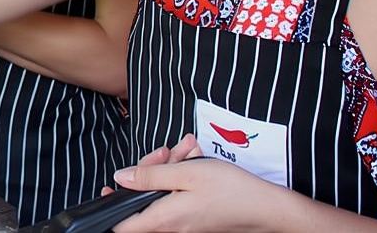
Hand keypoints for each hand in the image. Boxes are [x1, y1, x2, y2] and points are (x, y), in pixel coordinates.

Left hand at [110, 138, 290, 232]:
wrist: (267, 208)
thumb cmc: (232, 191)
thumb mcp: (187, 174)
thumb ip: (150, 176)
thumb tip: (121, 178)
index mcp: (164, 219)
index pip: (123, 224)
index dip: (112, 205)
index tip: (109, 189)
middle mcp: (172, 227)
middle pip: (144, 200)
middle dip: (152, 169)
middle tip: (167, 152)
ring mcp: (185, 224)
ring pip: (164, 193)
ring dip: (172, 168)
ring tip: (189, 150)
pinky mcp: (196, 219)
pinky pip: (179, 196)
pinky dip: (184, 177)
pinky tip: (195, 160)